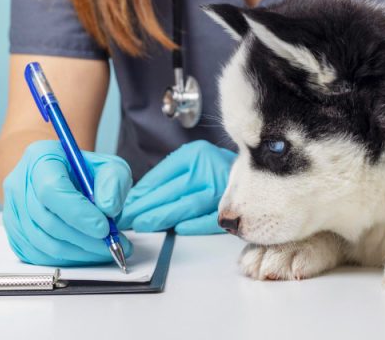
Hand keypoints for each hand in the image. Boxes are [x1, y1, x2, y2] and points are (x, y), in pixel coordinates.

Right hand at [2, 140, 133, 265]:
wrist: (61, 176)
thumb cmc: (84, 171)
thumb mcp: (108, 165)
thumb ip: (114, 181)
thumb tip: (108, 208)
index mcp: (40, 158)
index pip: (51, 189)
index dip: (78, 213)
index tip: (104, 228)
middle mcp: (19, 184)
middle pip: (47, 220)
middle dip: (85, 239)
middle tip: (114, 245)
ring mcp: (12, 210)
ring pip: (43, 242)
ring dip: (79, 252)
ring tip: (105, 250)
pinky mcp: (14, 233)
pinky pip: (38, 255)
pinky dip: (66, 260)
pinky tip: (87, 253)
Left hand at [119, 140, 236, 234]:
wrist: (258, 173)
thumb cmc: (216, 172)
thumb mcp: (191, 165)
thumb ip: (166, 179)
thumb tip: (137, 198)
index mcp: (195, 154)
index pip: (163, 174)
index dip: (142, 192)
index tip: (126, 204)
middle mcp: (209, 167)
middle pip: (172, 190)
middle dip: (145, 206)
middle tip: (127, 218)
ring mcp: (223, 187)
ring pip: (188, 203)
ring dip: (163, 216)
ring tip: (143, 225)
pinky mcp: (235, 206)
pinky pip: (211, 217)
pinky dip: (194, 224)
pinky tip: (177, 229)